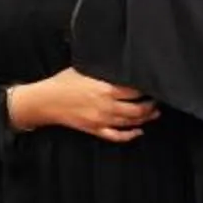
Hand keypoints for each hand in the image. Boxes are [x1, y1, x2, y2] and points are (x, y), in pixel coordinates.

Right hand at [14, 69, 158, 143]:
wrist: (46, 100)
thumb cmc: (63, 82)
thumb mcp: (85, 69)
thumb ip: (104, 70)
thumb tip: (120, 66)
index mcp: (106, 88)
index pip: (136, 91)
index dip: (147, 89)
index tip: (151, 86)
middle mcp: (107, 106)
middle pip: (138, 109)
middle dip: (151, 106)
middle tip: (156, 101)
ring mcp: (102, 120)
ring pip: (131, 123)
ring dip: (145, 119)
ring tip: (153, 113)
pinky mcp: (95, 129)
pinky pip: (117, 136)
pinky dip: (130, 135)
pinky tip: (138, 132)